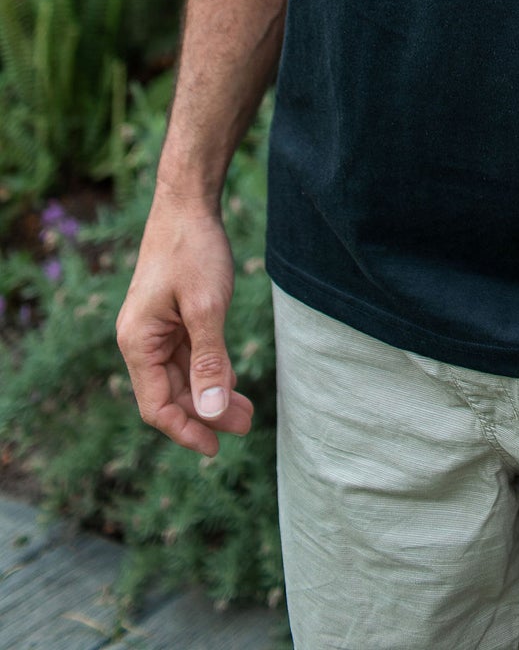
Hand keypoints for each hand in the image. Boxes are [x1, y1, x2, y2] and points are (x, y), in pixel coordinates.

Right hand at [116, 199, 254, 457]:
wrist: (188, 203)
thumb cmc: (193, 251)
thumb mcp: (206, 307)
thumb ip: (209, 360)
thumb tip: (210, 412)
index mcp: (137, 343)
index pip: (157, 406)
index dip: (185, 430)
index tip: (216, 448)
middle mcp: (141, 340)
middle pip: (171, 394)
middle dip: (206, 414)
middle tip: (248, 425)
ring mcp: (156, 329)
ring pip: (182, 377)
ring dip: (211, 396)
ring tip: (248, 413)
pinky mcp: (172, 317)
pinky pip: (188, 356)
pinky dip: (210, 372)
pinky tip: (233, 383)